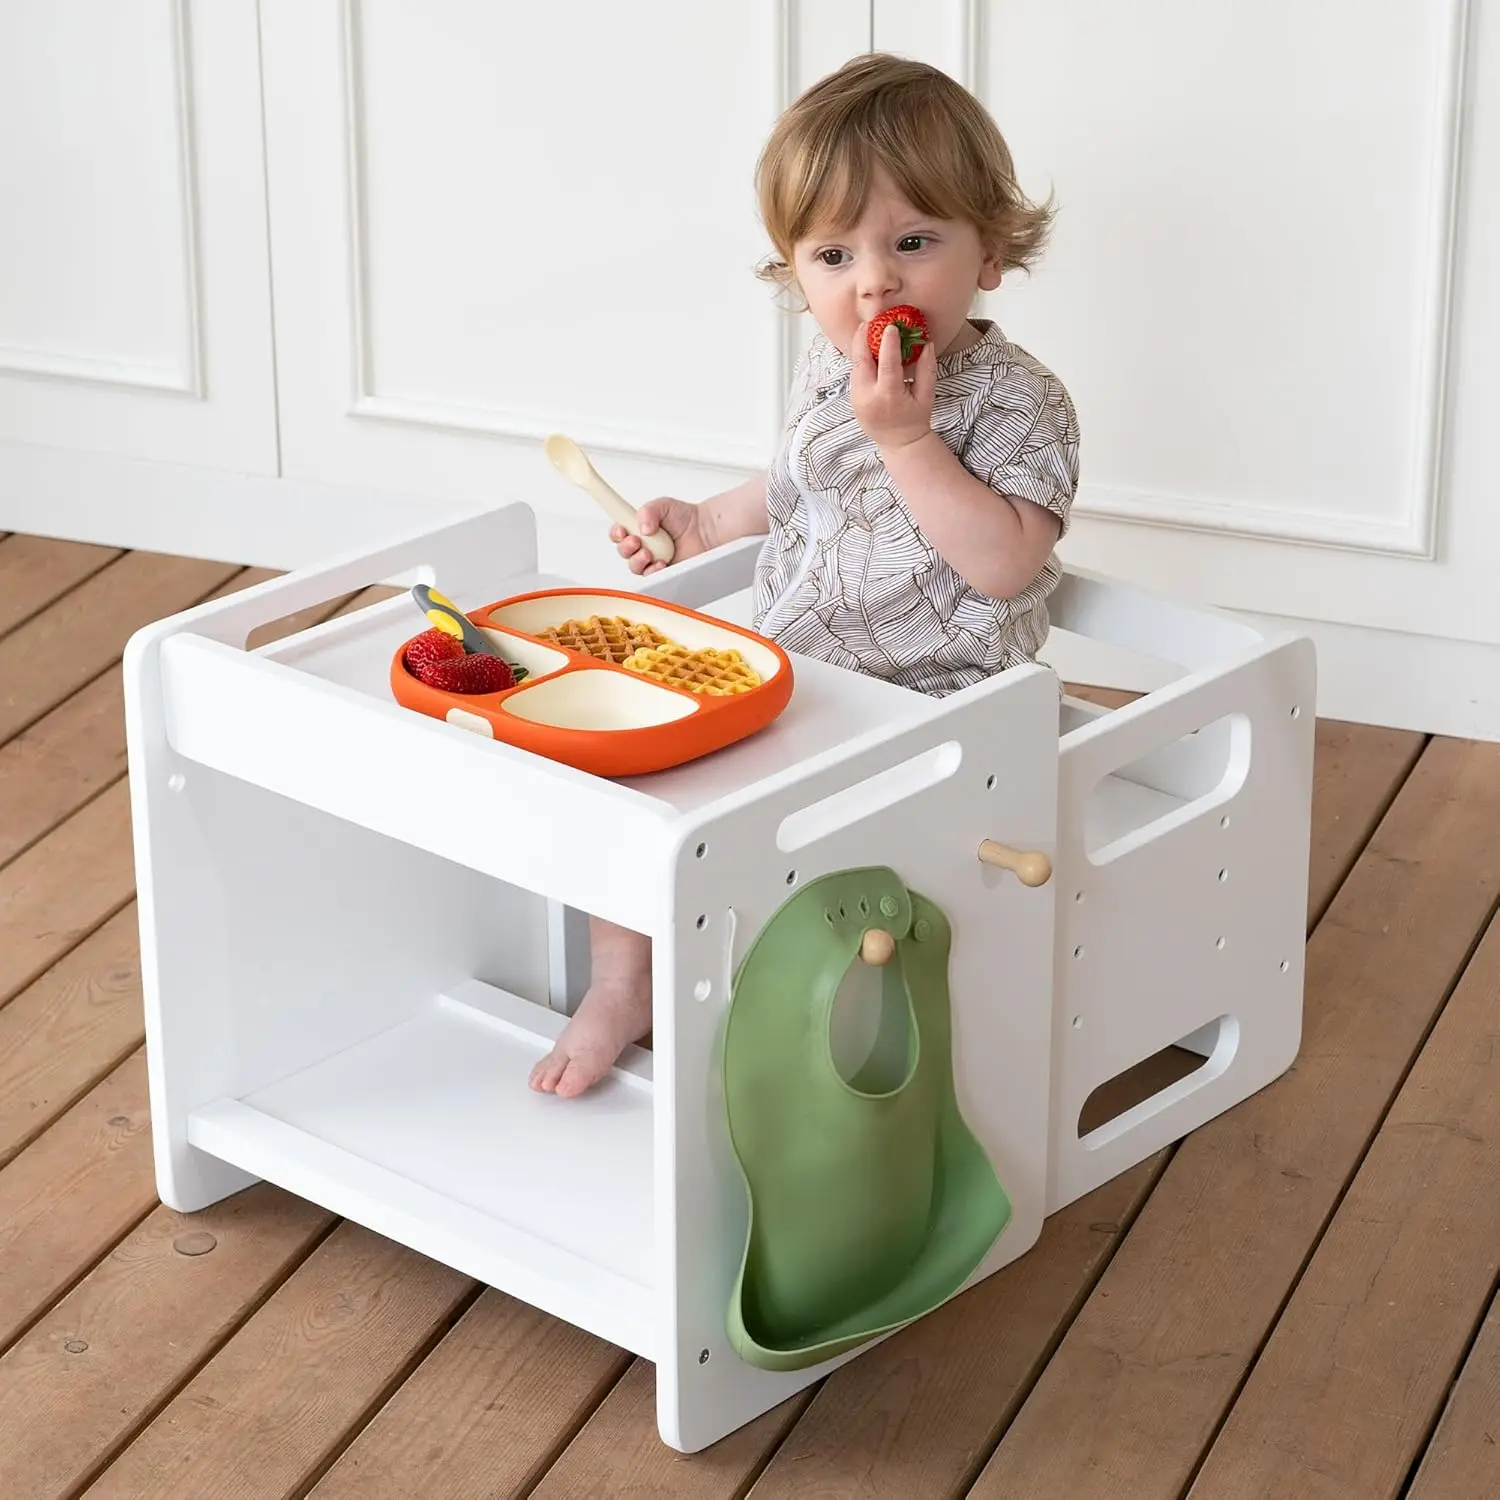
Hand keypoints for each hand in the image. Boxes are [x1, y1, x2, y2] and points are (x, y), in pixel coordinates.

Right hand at [611, 496, 705, 574]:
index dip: (616, 533)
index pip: (619, 534)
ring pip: (635, 566)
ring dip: (637, 561)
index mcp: (638, 529)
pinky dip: (652, 572)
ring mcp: (652, 560)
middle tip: (636, 541)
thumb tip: (642, 528)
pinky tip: (659, 564)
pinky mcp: (663, 573)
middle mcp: (643, 545)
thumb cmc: (685, 517)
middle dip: (626, 547)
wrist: (706, 530)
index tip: (621, 531)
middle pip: (624, 552)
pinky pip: (651, 578)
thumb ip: (648, 511)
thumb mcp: (664, 505)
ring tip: (647, 553)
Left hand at [851, 321, 936, 452]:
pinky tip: (866, 348)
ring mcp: (857, 399)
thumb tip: (927, 343)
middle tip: (870, 322)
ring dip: (860, 346)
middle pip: (861, 360)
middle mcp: (869, 397)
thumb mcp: (927, 396)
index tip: (890, 326)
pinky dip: (860, 359)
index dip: (888, 343)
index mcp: (889, 396)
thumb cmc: (916, 419)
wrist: (899, 443)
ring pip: (854, 365)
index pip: (886, 363)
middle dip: (863, 338)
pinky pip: (855, 373)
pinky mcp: (852, 399)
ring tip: (867, 331)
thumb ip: (927, 369)